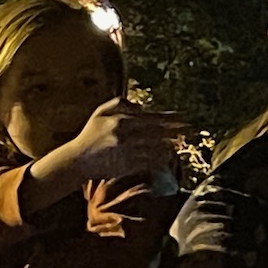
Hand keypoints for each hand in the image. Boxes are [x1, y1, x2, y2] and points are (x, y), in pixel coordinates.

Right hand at [40, 98, 185, 186]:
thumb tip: (142, 106)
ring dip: (170, 145)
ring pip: (156, 146)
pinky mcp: (128, 165)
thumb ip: (121, 103)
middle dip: (176, 131)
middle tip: (190, 130)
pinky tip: (167, 156)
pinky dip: (161, 159)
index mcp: (120, 119)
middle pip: (158, 131)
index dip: (170, 118)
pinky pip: (150, 161)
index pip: (152, 117)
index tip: (184, 117)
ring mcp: (127, 150)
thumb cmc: (90, 135)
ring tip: (180, 143)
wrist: (77, 160)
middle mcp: (125, 133)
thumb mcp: (100, 112)